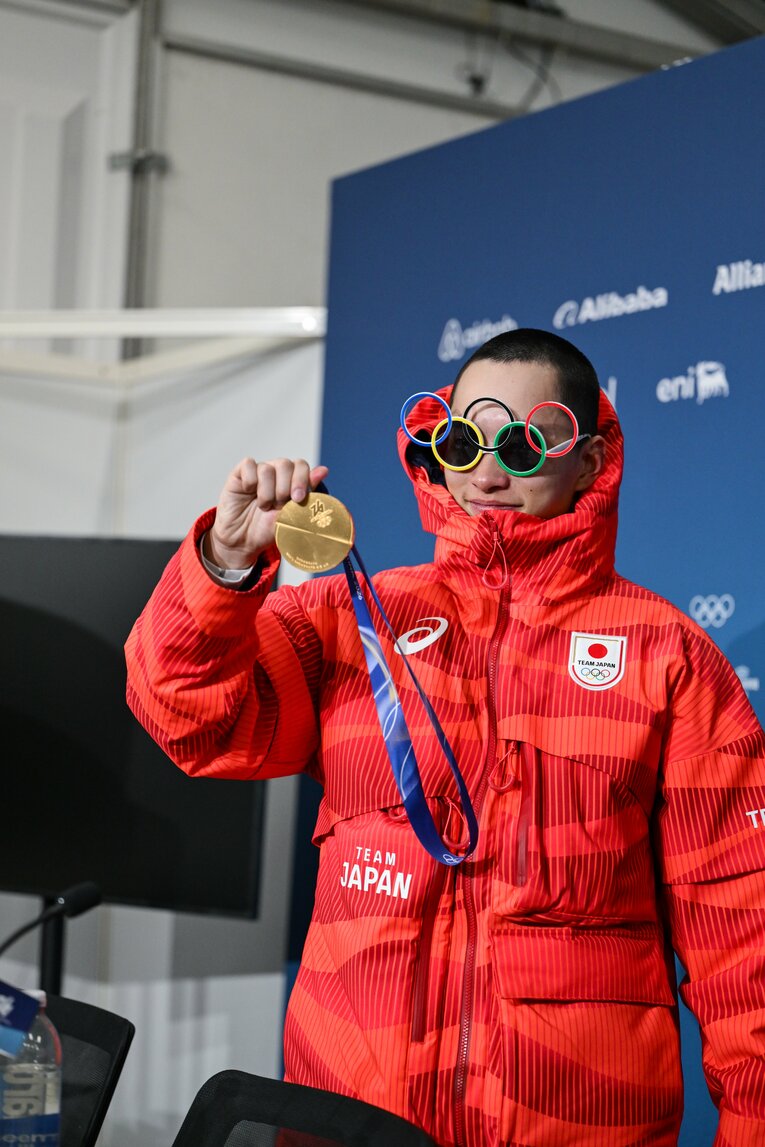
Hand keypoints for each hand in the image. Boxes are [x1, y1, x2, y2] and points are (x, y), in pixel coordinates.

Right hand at [205, 458, 328, 569]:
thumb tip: (324, 470)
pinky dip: (250, 481)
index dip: (302, 479)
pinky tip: (249, 493)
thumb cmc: (267, 528)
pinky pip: (248, 464)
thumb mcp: (291, 517)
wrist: (243, 541)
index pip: (301, 465)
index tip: (298, 499)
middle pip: (285, 464)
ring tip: (264, 506)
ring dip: (266, 492)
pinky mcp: (239, 474)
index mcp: (291, 481)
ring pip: (267, 468)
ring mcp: (258, 472)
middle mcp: (275, 473)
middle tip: (278, 506)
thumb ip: (307, 494)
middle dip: (285, 488)